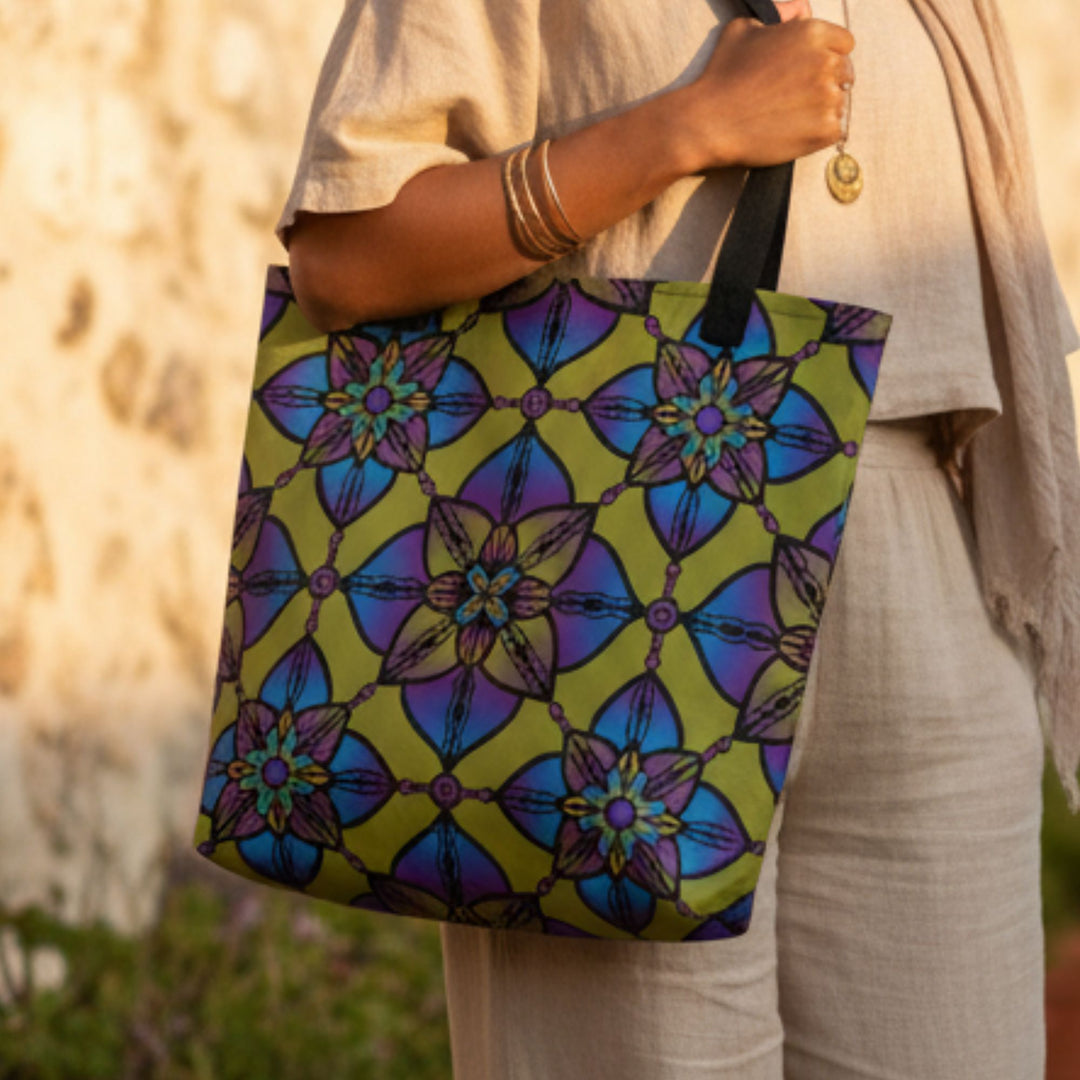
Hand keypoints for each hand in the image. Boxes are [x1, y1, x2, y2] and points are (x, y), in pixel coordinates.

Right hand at [678, 0, 855, 170]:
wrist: (710, 123)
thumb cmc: (722, 75)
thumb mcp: (743, 29)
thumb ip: (778, 16)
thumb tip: (797, 10)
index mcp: (812, 33)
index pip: (845, 43)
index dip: (828, 56)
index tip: (810, 70)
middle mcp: (826, 62)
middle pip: (844, 73)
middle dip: (825, 82)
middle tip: (797, 97)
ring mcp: (828, 98)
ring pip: (839, 102)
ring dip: (822, 109)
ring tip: (790, 116)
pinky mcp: (824, 130)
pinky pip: (836, 130)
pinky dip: (819, 133)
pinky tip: (794, 132)